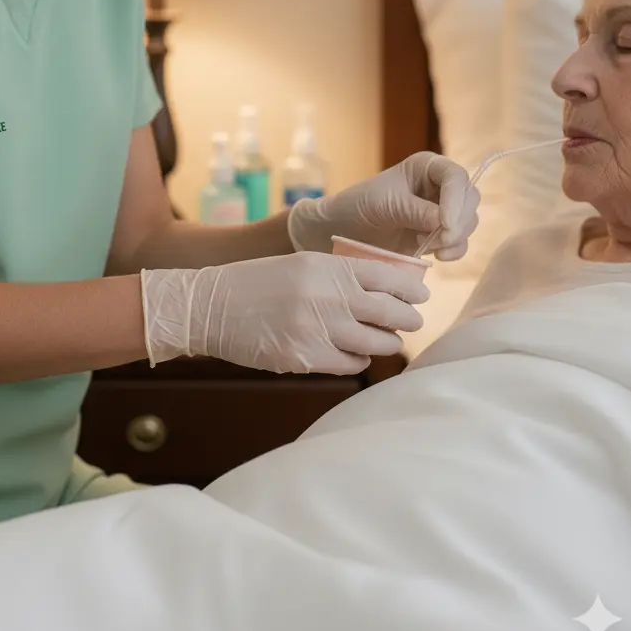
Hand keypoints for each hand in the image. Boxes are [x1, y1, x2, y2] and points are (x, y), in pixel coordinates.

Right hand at [141, 252, 427, 375]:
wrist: (210, 306)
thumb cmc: (257, 283)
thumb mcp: (301, 266)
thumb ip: (341, 275)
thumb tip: (387, 290)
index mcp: (328, 267)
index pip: (390, 278)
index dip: (412, 290)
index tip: (419, 296)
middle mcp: (328, 296)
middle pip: (393, 313)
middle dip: (408, 319)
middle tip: (410, 321)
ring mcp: (317, 329)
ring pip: (378, 343)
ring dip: (386, 342)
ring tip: (384, 339)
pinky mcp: (305, 358)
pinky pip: (352, 364)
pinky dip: (358, 360)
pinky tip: (352, 354)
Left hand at [287, 152, 479, 260]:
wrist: (341, 232)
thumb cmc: (357, 206)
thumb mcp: (385, 204)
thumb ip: (416, 211)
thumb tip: (445, 223)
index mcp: (426, 167)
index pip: (456, 177)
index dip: (456, 200)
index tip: (444, 223)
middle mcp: (439, 186)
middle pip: (469, 200)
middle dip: (458, 222)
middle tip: (438, 240)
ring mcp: (441, 211)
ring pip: (468, 222)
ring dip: (454, 238)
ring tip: (424, 245)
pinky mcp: (438, 235)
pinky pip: (460, 243)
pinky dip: (454, 251)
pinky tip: (435, 256)